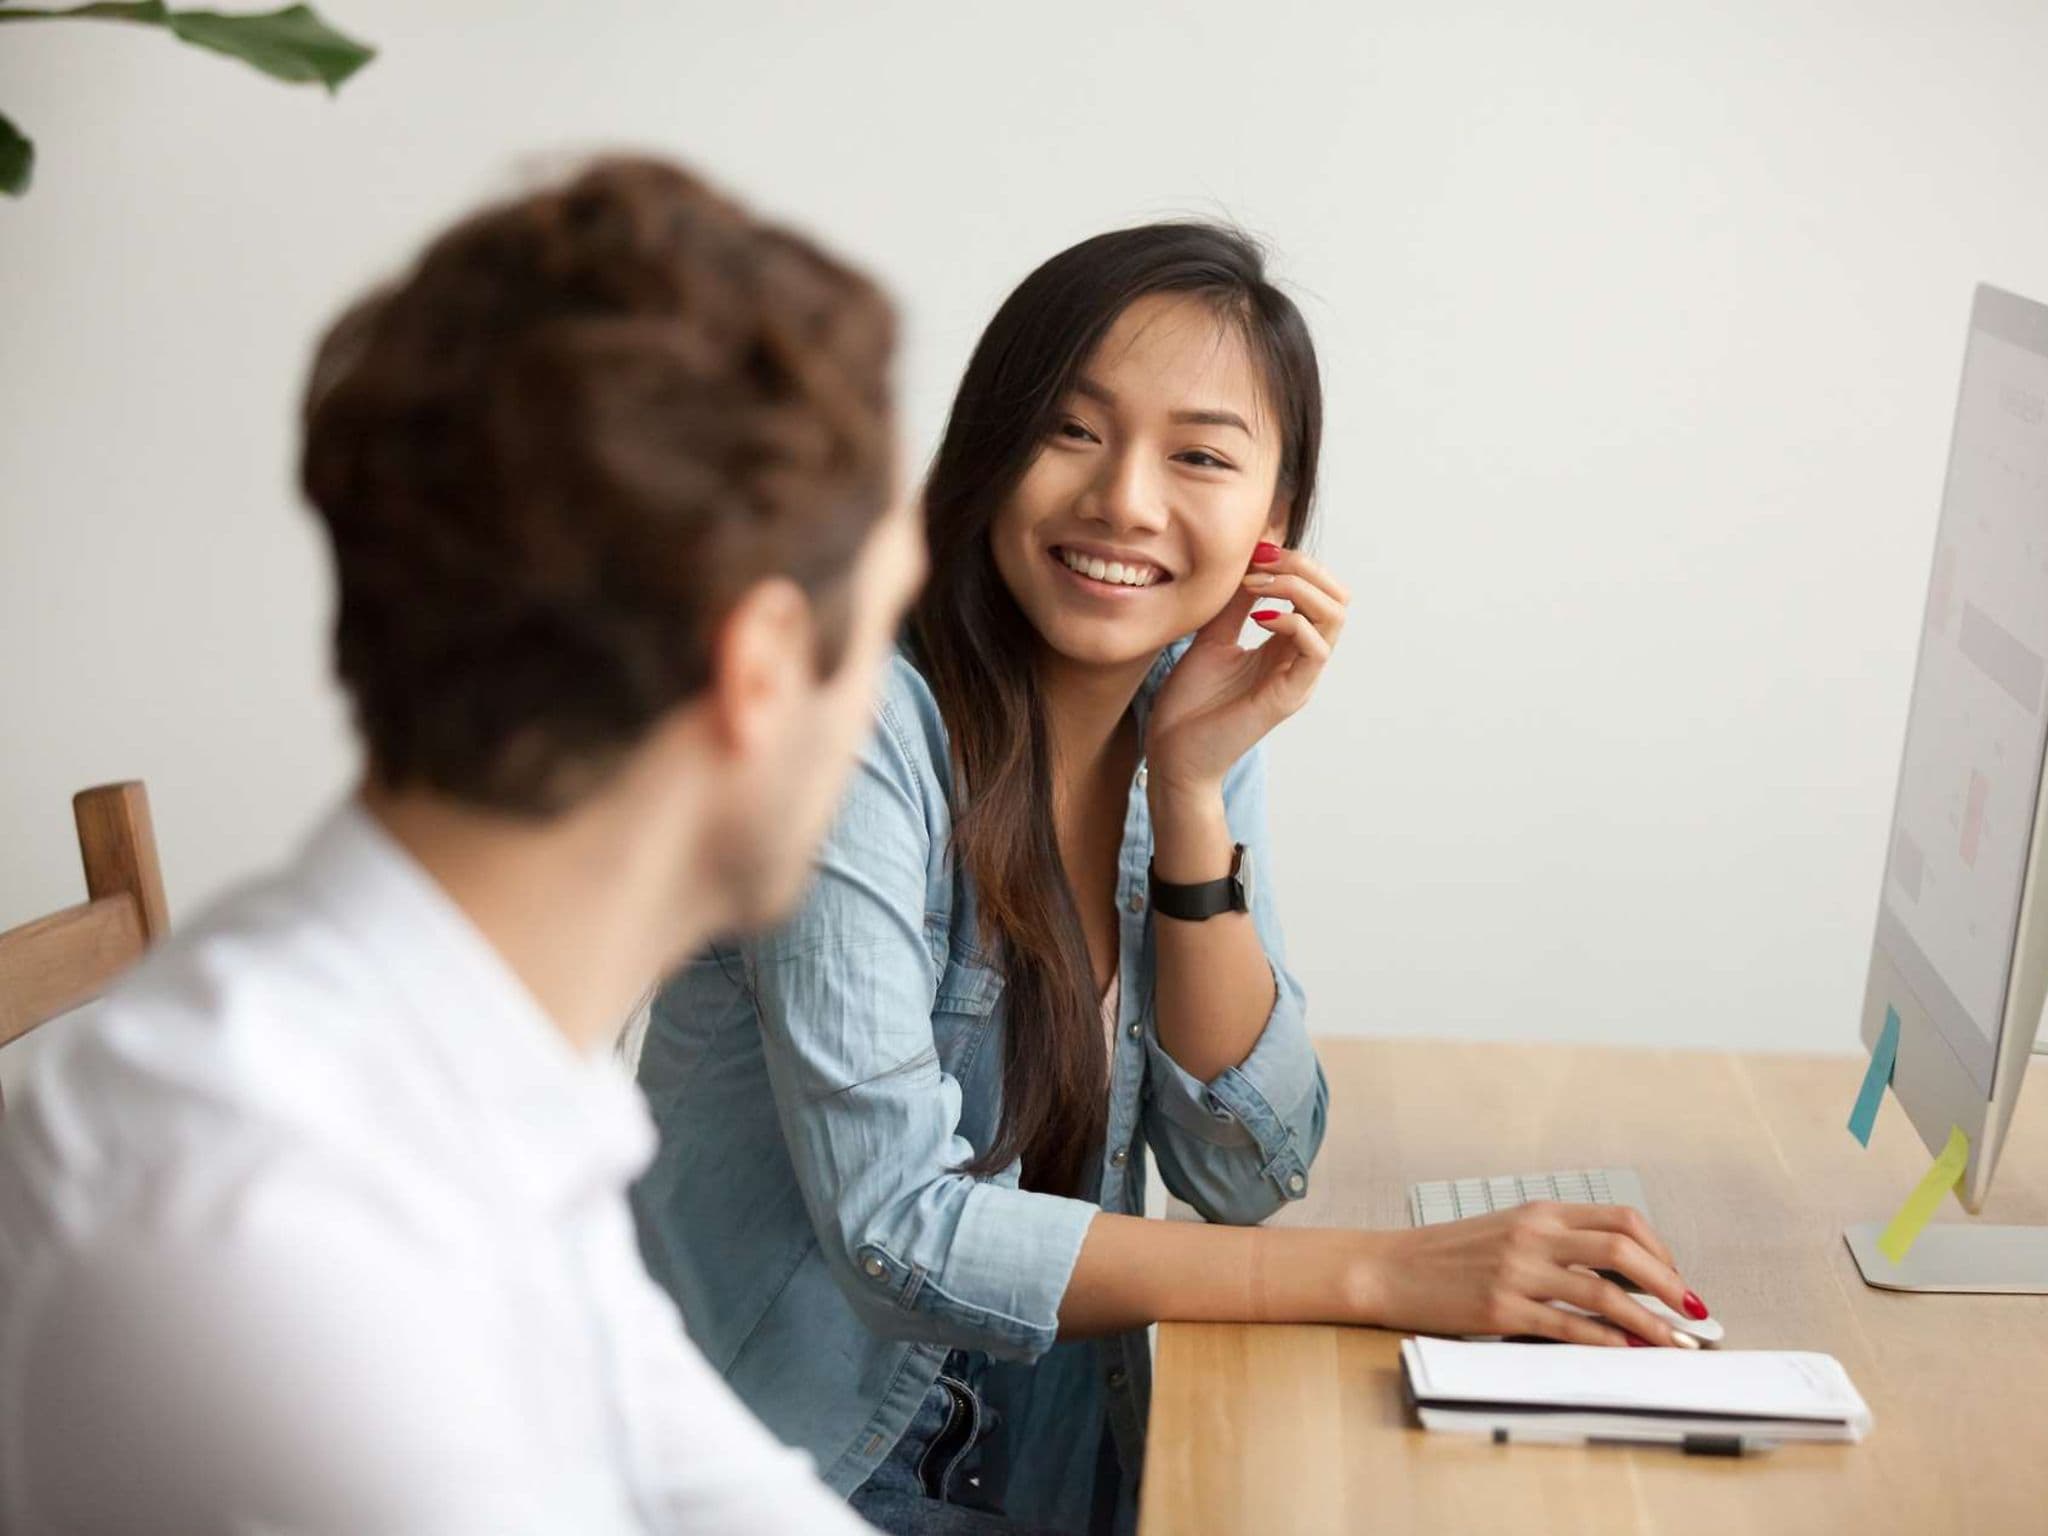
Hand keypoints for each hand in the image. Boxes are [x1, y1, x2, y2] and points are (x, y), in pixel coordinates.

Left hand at [1145, 541, 1349, 796]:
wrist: (1172, 754)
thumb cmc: (1190, 703)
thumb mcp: (1212, 637)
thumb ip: (1234, 604)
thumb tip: (1250, 561)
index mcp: (1285, 646)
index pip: (1318, 592)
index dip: (1295, 563)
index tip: (1256, 551)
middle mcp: (1300, 660)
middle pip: (1336, 598)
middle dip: (1303, 567)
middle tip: (1262, 561)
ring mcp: (1299, 678)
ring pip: (1334, 617)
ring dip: (1298, 587)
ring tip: (1257, 585)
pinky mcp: (1289, 696)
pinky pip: (1315, 650)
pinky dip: (1293, 621)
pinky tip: (1258, 617)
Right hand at [1354, 1203, 1704, 1346]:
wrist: (1390, 1268)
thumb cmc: (1450, 1255)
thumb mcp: (1508, 1233)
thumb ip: (1558, 1245)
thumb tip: (1621, 1278)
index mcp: (1539, 1212)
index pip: (1621, 1220)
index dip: (1661, 1252)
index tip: (1678, 1281)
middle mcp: (1533, 1235)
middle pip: (1623, 1249)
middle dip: (1670, 1284)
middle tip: (1694, 1313)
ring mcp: (1517, 1271)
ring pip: (1603, 1291)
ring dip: (1649, 1321)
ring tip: (1673, 1343)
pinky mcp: (1501, 1309)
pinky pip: (1567, 1326)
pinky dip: (1605, 1341)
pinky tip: (1625, 1352)